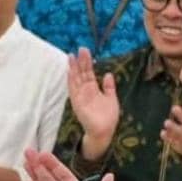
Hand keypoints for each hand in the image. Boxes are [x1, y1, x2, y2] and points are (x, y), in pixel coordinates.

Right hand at [67, 47, 117, 161]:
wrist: (104, 132)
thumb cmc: (108, 117)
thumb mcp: (111, 98)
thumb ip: (109, 87)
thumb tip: (108, 74)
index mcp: (93, 89)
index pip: (88, 73)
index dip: (87, 62)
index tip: (85, 51)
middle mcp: (85, 91)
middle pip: (81, 73)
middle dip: (80, 61)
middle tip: (80, 48)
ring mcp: (80, 96)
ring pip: (76, 79)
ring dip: (73, 68)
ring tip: (71, 56)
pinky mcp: (77, 103)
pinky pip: (73, 90)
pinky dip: (71, 81)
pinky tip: (69, 72)